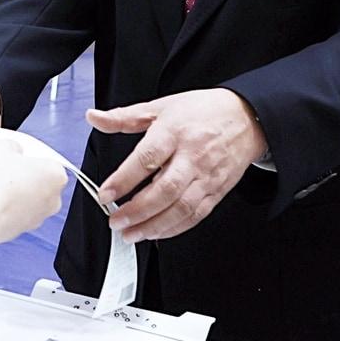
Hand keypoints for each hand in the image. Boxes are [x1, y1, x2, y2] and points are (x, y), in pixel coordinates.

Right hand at [0, 139, 66, 246]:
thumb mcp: (0, 145)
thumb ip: (12, 146)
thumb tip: (11, 153)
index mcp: (56, 175)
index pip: (43, 158)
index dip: (22, 154)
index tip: (8, 154)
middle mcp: (52, 199)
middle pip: (30, 177)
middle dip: (10, 171)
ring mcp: (35, 218)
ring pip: (17, 194)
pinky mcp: (18, 230)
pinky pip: (7, 209)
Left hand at [91, 88, 266, 242]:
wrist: (245, 118)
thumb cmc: (201, 111)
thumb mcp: (160, 106)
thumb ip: (124, 117)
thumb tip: (93, 117)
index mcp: (174, 132)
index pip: (147, 158)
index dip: (124, 179)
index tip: (105, 194)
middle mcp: (192, 156)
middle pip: (165, 189)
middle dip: (137, 211)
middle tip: (115, 221)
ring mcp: (207, 176)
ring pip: (181, 208)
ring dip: (154, 226)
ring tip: (131, 234)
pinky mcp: (217, 191)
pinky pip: (195, 215)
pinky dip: (174, 228)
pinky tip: (156, 233)